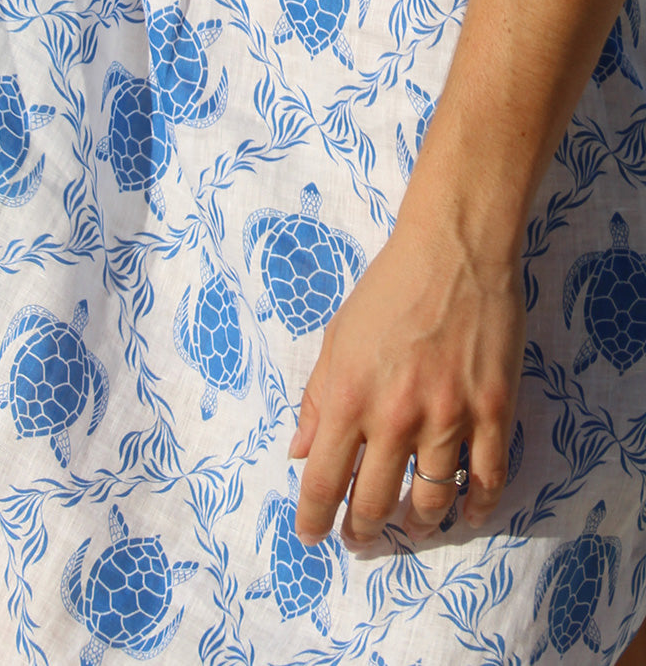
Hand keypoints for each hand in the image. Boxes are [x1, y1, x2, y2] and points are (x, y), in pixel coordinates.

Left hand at [287, 211, 525, 547]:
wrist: (452, 252)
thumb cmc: (387, 290)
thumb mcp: (336, 339)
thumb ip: (317, 400)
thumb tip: (299, 451)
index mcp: (349, 397)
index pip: (322, 480)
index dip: (313, 518)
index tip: (311, 535)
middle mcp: (395, 416)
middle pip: (375, 502)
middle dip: (363, 531)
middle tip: (359, 539)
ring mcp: (448, 417)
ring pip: (432, 500)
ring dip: (417, 525)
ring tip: (410, 527)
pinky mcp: (492, 412)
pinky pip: (486, 479)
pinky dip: (476, 508)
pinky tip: (465, 515)